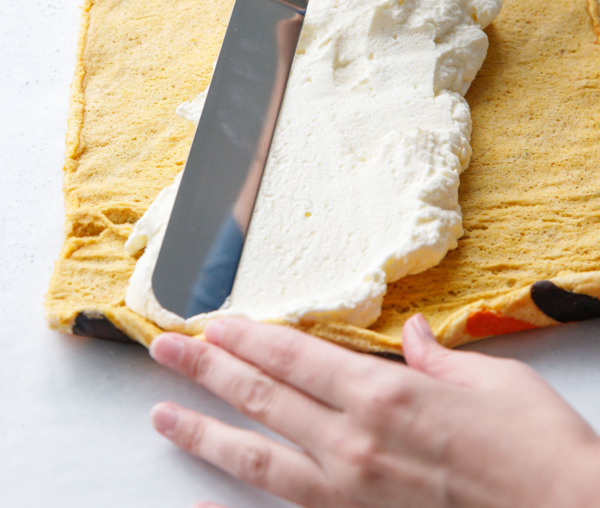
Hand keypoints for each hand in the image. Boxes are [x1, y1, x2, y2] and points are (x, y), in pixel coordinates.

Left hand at [150, 315, 599, 506]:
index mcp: (385, 393)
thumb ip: (437, 359)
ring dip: (204, 430)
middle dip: (207, 370)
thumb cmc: (537, 449)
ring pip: (257, 456)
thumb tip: (412, 335)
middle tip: (163, 348)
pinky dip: (236, 505)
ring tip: (161, 413)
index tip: (212, 322)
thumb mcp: (492, 383)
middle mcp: (355, 442)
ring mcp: (350, 492)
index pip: (295, 356)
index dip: (248, 338)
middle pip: (263, 397)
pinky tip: (201, 499)